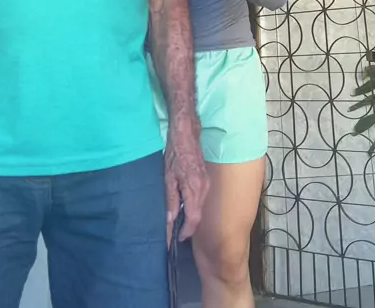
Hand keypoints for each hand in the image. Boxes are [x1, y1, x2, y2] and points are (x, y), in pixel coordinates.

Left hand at [164, 119, 208, 243]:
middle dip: (187, 227)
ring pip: (199, 208)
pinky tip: (183, 207)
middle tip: (174, 233)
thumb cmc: (175, 154)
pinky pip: (200, 199)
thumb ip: (171, 200)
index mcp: (194, 189)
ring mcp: (206, 184)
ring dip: (190, 217)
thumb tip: (170, 220)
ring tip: (177, 223)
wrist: (187, 134)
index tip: (177, 239)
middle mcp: (204, 189)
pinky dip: (193, 207)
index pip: (193, 219)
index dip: (186, 232)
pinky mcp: (205, 180)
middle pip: (198, 215)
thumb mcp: (168, 178)